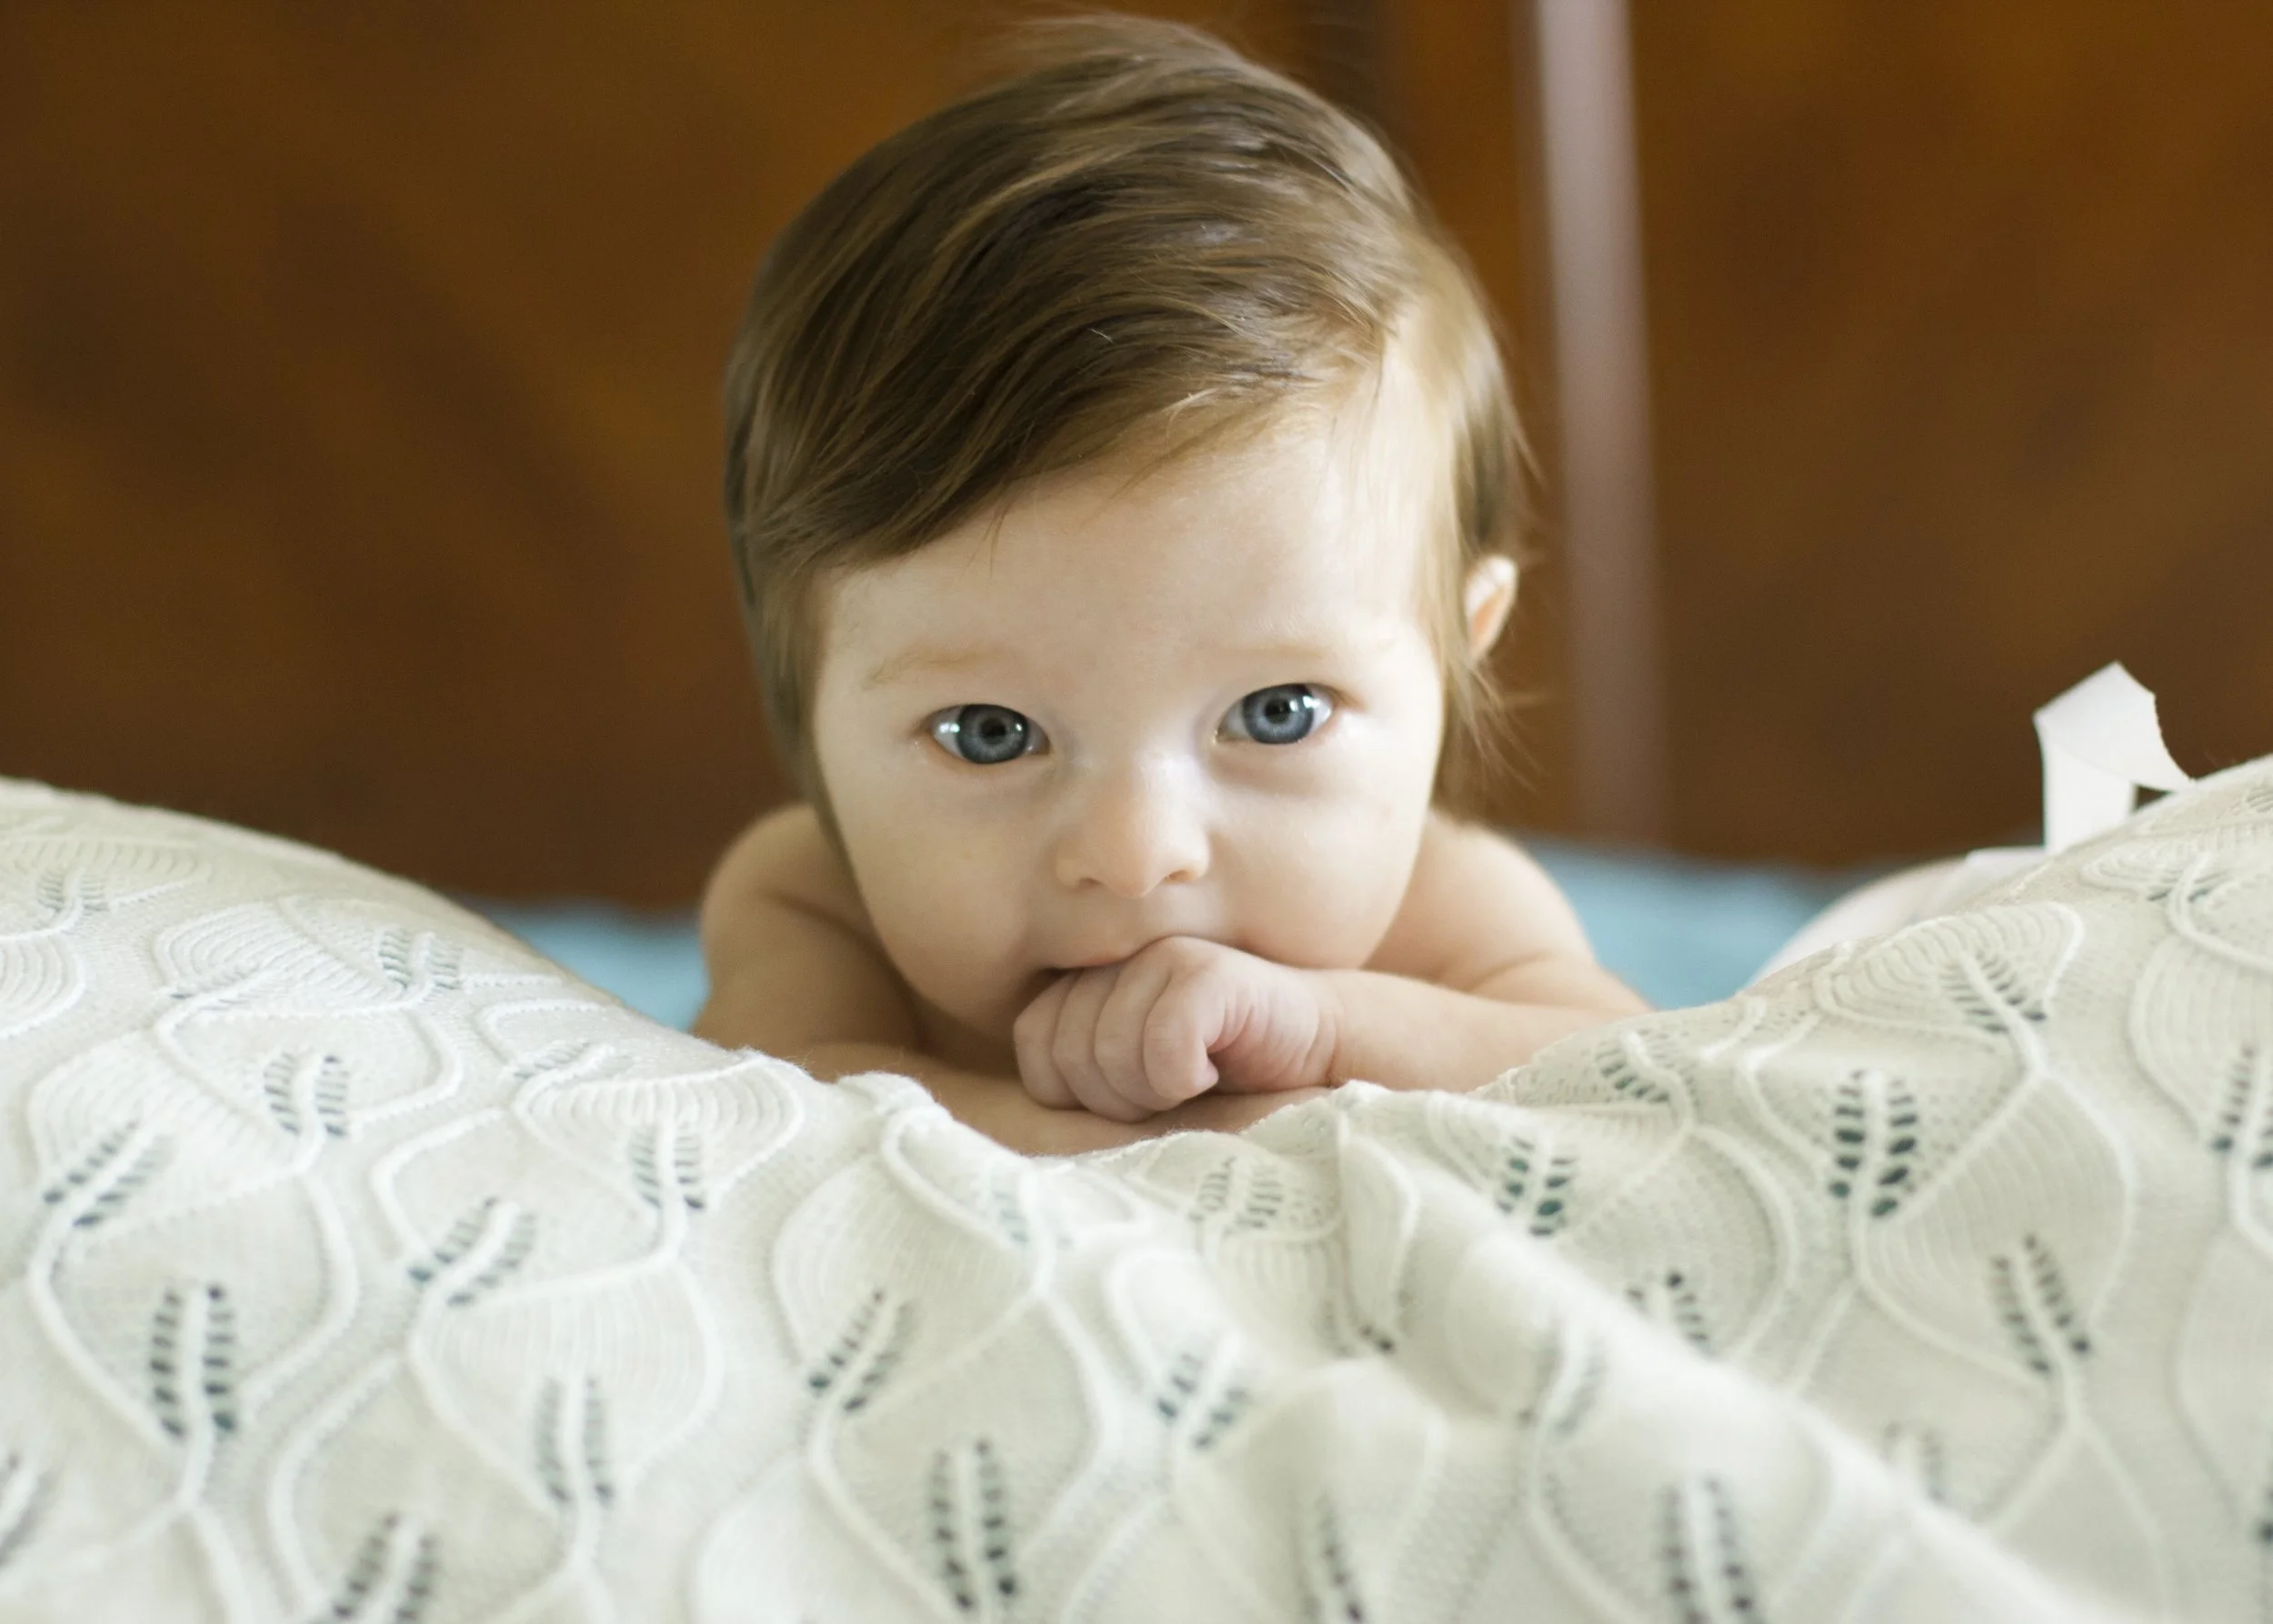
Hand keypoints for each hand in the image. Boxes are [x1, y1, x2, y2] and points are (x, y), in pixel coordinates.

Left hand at [1012, 936, 1340, 1121]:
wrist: (1317, 1056)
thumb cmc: (1220, 1081)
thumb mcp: (1134, 1084)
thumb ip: (1077, 1076)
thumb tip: (1008, 1116)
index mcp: (1090, 983)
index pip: (1035, 1045)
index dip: (1078, 1093)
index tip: (1135, 1093)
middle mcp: (1117, 959)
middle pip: (1068, 1054)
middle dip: (1119, 1099)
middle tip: (1172, 1089)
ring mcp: (1159, 956)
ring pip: (1110, 1053)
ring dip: (1156, 1093)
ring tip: (1197, 1077)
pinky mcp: (1204, 970)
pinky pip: (1162, 1045)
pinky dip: (1186, 1078)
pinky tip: (1218, 1067)